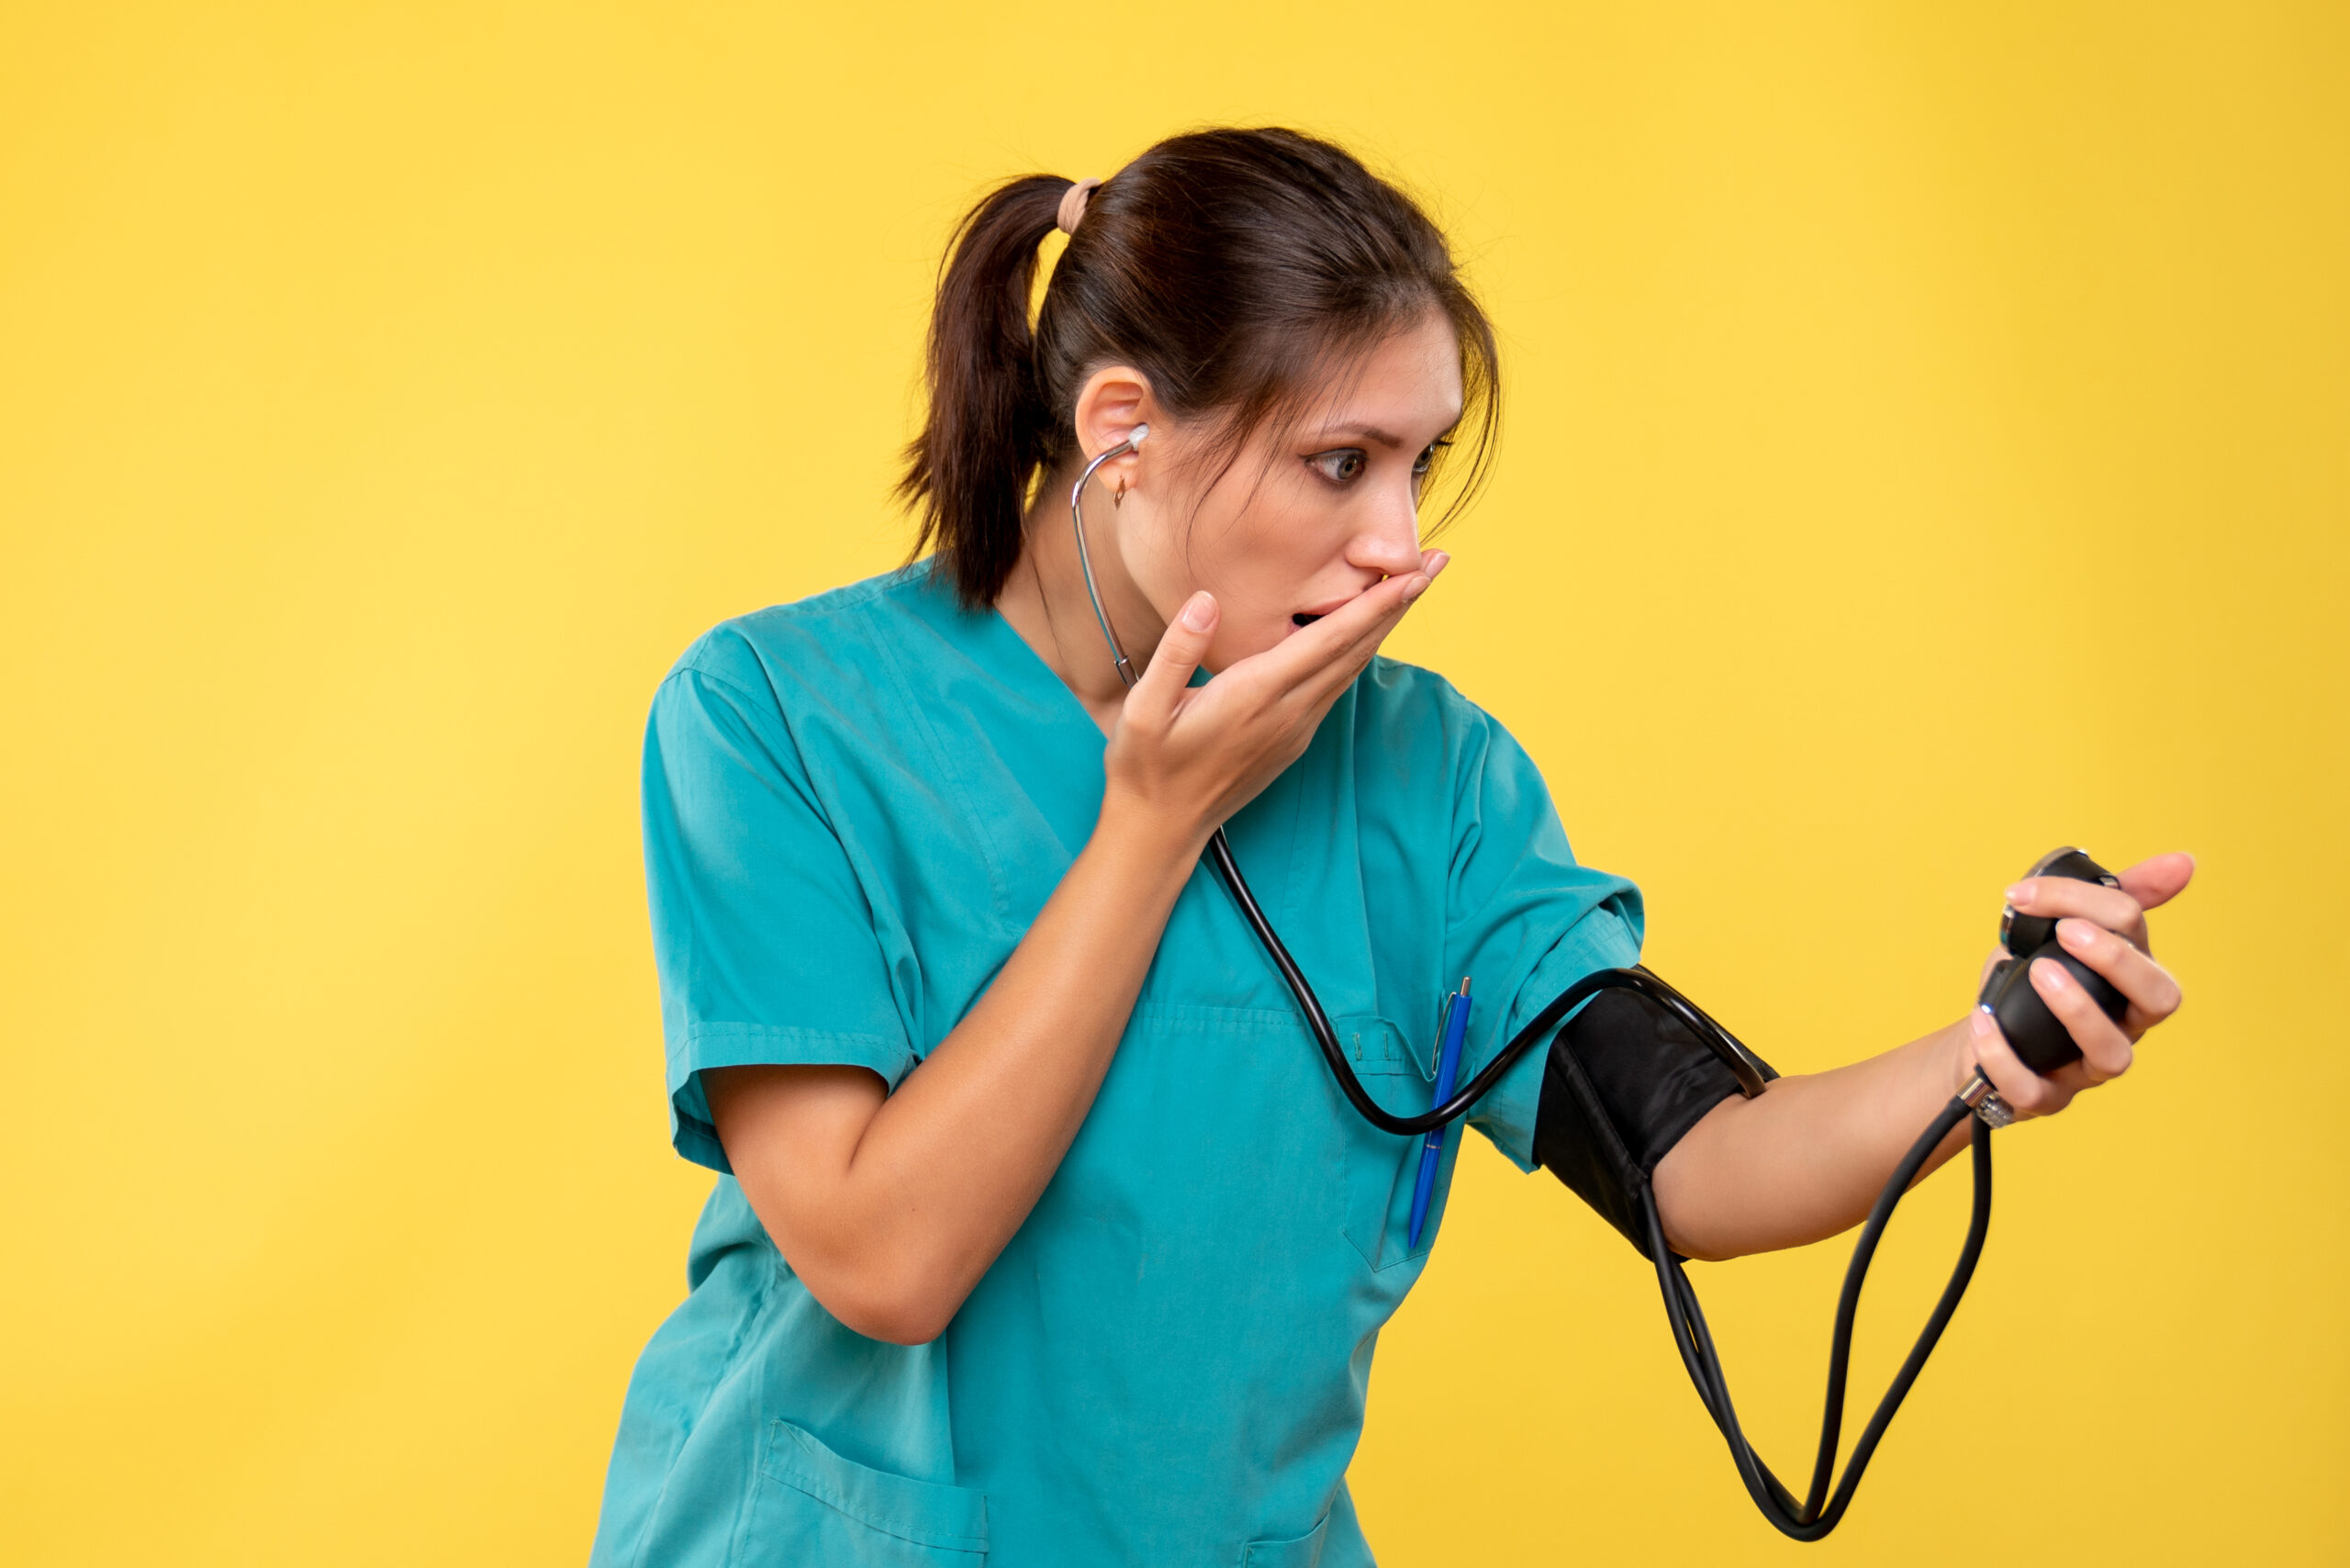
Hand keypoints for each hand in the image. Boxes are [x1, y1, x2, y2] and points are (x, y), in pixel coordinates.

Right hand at [1100, 551, 1448, 847]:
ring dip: (1387, 626)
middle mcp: (1288, 711)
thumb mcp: (1144, 709)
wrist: (1161, 827)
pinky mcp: (1294, 740)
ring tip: (1414, 588)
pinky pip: (1337, 688)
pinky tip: (1368, 635)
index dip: (1376, 606)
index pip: (1330, 641)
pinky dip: (1361, 653)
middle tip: (1439, 562)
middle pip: (1358, 650)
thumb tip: (1206, 601)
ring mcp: (1296, 728)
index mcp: (1256, 694)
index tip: (1413, 574)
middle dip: (1400, 604)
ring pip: (1354, 669)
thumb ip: (1177, 652)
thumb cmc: (1147, 765)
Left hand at [1961, 852, 2194, 1118]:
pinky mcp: (2046, 1097)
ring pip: (2113, 1055)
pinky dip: (2007, 1055)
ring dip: (2078, 1008)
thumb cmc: (2031, 984)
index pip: (2138, 937)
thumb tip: (2184, 862)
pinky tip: (1983, 1021)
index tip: (2024, 893)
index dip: (2090, 905)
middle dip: (2118, 960)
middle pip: (2159, 1000)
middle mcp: (2123, 1025)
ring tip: (2039, 972)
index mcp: (2131, 980)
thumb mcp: (2063, 933)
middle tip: (2068, 932)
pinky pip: (2036, 1090)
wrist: (1982, 1039)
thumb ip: (2112, 896)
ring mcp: (2087, 1066)